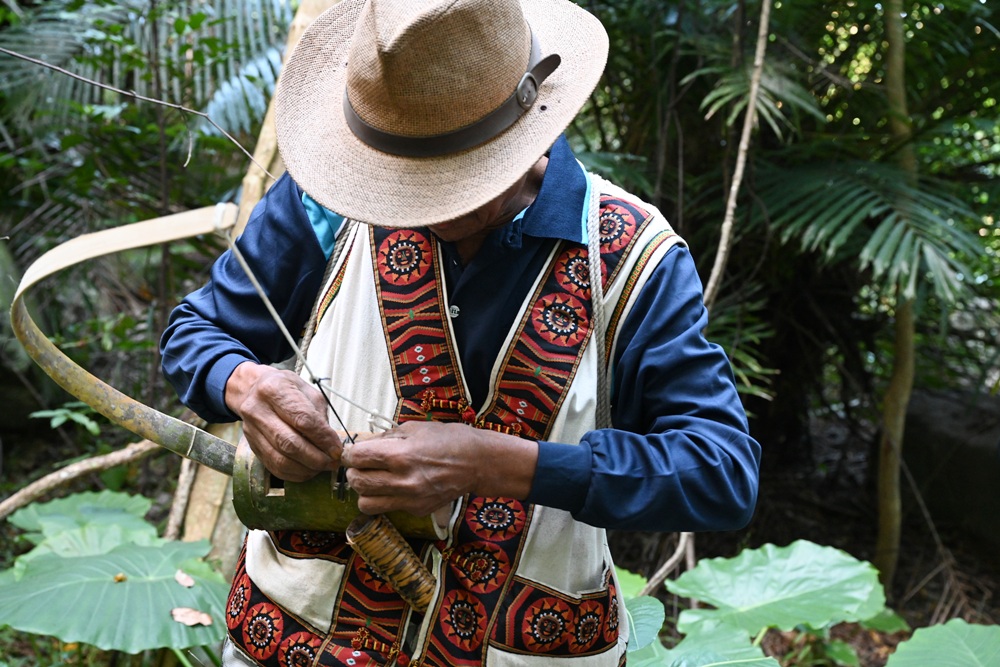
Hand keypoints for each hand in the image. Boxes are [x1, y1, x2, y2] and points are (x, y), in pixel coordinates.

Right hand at [225, 362, 341, 481]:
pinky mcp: (252, 446)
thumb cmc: (287, 389)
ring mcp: (251, 430)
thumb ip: (319, 416)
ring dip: (306, 469)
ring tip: (323, 467)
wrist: (254, 390)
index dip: (323, 438)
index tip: (337, 449)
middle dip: (316, 458)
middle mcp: (257, 410)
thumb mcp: (308, 391)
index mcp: (274, 390)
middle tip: (333, 462)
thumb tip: (331, 445)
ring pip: (280, 459)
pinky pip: (274, 467)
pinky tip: (308, 470)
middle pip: (289, 443)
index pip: (302, 419)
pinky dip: (294, 474)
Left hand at [341, 421, 537, 515]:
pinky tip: (397, 486)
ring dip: (365, 491)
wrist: (478, 463)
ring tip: (376, 480)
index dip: (351, 453)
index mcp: (400, 455)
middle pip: (356, 482)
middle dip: (355, 471)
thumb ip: (386, 438)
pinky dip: (386, 498)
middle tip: (364, 465)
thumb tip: (363, 444)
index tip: (355, 452)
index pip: (355, 458)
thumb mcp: (415, 428)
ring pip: (365, 503)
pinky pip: (388, 508)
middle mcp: (403, 480)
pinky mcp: (417, 510)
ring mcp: (410, 499)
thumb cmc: (449, 440)